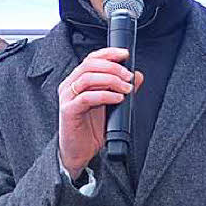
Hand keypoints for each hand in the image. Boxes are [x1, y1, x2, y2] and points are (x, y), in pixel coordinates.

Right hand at [58, 47, 143, 178]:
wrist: (78, 152)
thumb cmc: (90, 129)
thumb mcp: (110, 105)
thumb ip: (122, 88)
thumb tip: (137, 76)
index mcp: (78, 80)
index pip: (91, 58)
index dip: (108, 54)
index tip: (125, 55)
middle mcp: (70, 85)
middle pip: (90, 65)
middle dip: (113, 68)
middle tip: (128, 77)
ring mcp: (67, 98)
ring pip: (88, 78)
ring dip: (111, 80)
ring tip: (126, 89)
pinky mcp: (68, 111)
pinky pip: (86, 98)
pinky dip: (105, 95)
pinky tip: (117, 99)